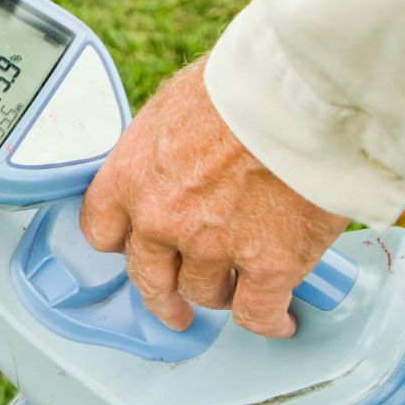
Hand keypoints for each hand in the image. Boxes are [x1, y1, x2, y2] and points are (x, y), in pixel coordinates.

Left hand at [78, 58, 349, 337]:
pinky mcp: (268, 266)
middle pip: (149, 277)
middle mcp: (160, 219)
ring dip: (221, 295)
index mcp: (132, 176)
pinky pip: (258, 312)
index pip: (102, 230)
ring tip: (239, 294)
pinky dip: (270, 322)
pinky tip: (280, 321)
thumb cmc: (245, 82)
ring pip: (204, 293)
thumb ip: (168, 145)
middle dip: (162, 294)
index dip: (122, 244)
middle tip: (173, 307)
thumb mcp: (178, 103)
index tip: (133, 250)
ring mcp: (211, 247)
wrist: (301, 93)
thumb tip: (183, 153)